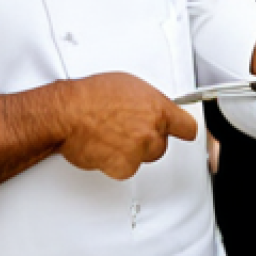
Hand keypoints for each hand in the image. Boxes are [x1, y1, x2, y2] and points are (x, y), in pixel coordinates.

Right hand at [58, 73, 197, 180]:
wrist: (68, 113)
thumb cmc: (92, 96)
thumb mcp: (130, 86)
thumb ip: (149, 101)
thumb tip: (152, 109)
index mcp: (158, 108)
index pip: (187, 127)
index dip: (183, 131)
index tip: (182, 133)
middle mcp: (152, 130)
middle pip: (162, 145)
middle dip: (148, 140)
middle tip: (128, 130)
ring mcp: (139, 150)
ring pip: (144, 158)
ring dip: (132, 152)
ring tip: (112, 136)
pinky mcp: (124, 167)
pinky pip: (126, 169)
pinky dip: (116, 163)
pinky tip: (105, 147)